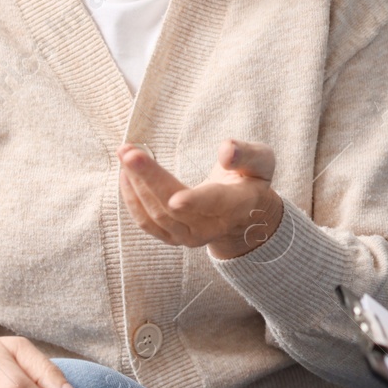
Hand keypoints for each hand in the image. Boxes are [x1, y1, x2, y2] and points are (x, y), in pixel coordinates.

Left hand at [118, 139, 282, 258]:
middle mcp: (211, 227)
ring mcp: (189, 237)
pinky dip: (132, 198)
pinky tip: (126, 174)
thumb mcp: (262, 162)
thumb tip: (226, 150)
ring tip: (125, 153)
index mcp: (236, 206)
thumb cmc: (251, 181)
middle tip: (130, 152)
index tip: (176, 199)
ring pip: (156, 215)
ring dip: (136, 185)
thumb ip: (247, 154)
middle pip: (174, 208)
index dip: (195, 202)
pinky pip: (147, 222)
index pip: (214, 204)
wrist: (245, 217)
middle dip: (150, 179)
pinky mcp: (172, 238)